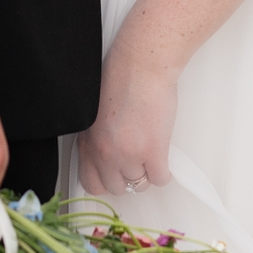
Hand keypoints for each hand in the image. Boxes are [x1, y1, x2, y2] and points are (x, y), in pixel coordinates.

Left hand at [77, 41, 177, 198]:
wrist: (142, 65)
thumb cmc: (122, 77)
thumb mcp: (95, 112)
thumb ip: (98, 137)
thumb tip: (108, 154)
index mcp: (88, 142)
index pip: (91, 183)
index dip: (106, 181)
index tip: (115, 175)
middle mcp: (105, 153)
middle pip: (117, 188)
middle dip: (127, 177)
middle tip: (136, 163)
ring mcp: (129, 155)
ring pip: (139, 184)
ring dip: (146, 172)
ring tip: (150, 155)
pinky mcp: (153, 152)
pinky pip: (160, 179)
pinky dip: (164, 172)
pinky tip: (163, 158)